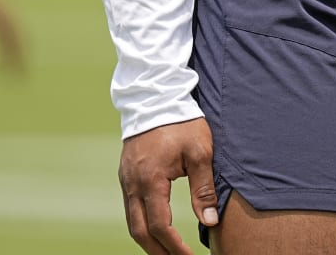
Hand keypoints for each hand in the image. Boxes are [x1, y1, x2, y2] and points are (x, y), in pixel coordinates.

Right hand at [119, 118, 217, 254]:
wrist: (155, 96)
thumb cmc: (181, 123)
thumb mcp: (199, 152)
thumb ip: (204, 189)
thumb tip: (209, 222)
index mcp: (150, 180)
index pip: (160, 226)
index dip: (174, 248)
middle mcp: (132, 183)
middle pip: (139, 232)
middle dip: (158, 252)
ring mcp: (126, 179)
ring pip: (131, 222)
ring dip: (149, 241)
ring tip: (168, 252)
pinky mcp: (126, 174)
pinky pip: (130, 208)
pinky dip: (142, 225)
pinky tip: (156, 230)